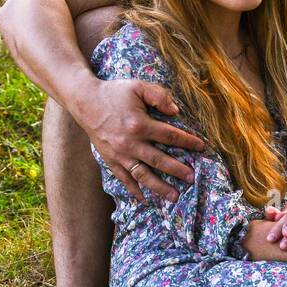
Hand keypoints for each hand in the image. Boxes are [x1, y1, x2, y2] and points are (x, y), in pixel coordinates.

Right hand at [78, 77, 203, 201]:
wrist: (85, 101)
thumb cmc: (114, 92)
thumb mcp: (138, 87)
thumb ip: (159, 96)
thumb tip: (176, 112)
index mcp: (139, 124)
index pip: (170, 136)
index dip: (188, 142)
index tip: (202, 147)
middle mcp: (130, 143)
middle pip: (159, 161)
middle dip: (178, 170)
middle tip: (192, 178)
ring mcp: (119, 154)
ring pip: (142, 175)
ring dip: (159, 187)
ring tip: (174, 196)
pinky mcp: (110, 160)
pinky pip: (124, 179)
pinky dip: (134, 190)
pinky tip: (145, 199)